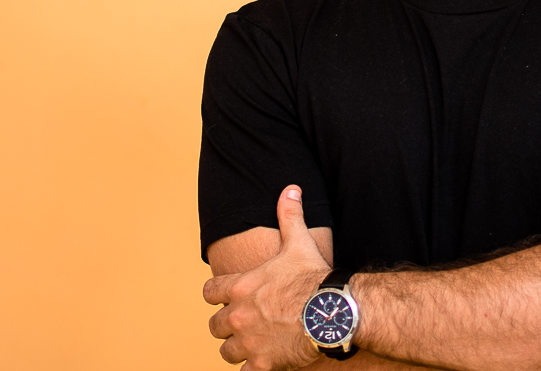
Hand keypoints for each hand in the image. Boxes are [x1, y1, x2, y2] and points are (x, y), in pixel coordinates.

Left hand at [204, 186, 330, 370]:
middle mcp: (237, 316)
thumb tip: (290, 189)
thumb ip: (290, 216)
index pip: (209, 293)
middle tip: (244, 323)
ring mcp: (248, 342)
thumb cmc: (314, 276)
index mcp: (240, 287)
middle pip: (214, 326)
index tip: (228, 297)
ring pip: (226, 352)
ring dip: (237, 348)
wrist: (332, 312)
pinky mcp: (262, 363)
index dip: (218, 295)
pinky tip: (265, 361)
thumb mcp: (299, 242)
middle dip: (227, 325)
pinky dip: (252, 368)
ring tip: (252, 344)